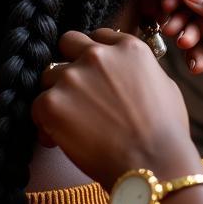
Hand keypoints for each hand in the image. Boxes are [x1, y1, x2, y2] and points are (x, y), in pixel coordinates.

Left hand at [32, 30, 199, 187]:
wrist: (154, 166)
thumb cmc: (166, 134)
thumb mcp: (166, 87)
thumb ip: (140, 71)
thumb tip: (128, 72)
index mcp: (128, 48)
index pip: (98, 37)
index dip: (94, 55)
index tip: (95, 74)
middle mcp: (98, 55)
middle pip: (68, 42)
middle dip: (70, 62)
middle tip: (76, 91)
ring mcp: (73, 77)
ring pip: (49, 76)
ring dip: (57, 94)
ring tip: (70, 122)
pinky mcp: (52, 103)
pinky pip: (36, 105)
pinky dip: (44, 122)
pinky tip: (58, 139)